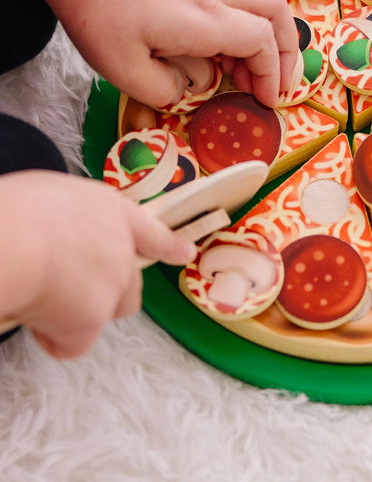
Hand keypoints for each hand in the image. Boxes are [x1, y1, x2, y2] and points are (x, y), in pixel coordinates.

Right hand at [0, 170, 195, 357]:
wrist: (13, 238)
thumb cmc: (20, 210)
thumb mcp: (55, 195)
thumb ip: (74, 219)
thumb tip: (60, 235)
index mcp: (112, 211)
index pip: (150, 231)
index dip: (169, 245)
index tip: (185, 253)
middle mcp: (122, 249)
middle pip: (130, 284)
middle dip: (107, 292)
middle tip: (67, 289)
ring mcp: (113, 285)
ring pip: (106, 312)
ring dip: (81, 314)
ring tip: (42, 298)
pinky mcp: (93, 320)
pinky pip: (75, 343)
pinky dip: (56, 339)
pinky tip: (34, 318)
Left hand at [55, 0, 298, 108]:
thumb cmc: (100, 16)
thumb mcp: (125, 71)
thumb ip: (164, 91)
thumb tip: (185, 91)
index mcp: (204, 20)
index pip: (262, 42)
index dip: (271, 74)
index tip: (264, 101)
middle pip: (276, 13)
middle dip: (287, 50)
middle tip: (276, 83)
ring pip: (261, 4)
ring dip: (266, 39)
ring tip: (245, 75)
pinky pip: (238, 4)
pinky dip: (246, 29)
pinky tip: (221, 55)